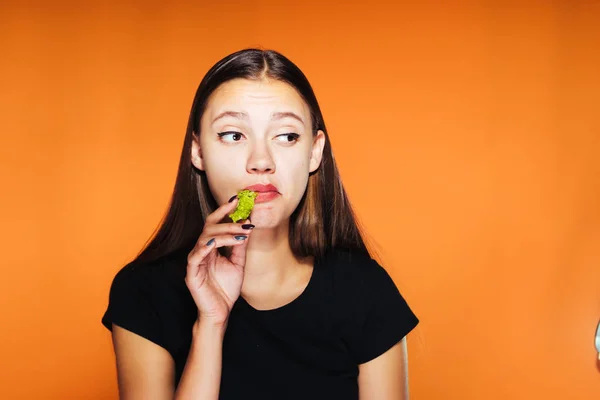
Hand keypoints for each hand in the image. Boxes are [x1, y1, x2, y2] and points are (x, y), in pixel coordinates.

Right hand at [185, 198, 252, 325]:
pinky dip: (205, 248)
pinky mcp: (191, 274)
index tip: (237, 200)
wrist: (220, 312)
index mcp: (210, 247)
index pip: (215, 224)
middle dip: (229, 222)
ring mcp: (195, 261)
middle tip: (246, 221)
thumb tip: (247, 226)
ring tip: (240, 233)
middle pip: (210, 228)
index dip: (224, 211)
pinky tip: (216, 243)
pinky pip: (195, 256)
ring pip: (205, 239)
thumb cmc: (226, 289)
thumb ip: (239, 246)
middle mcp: (201, 251)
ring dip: (224, 234)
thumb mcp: (238, 263)